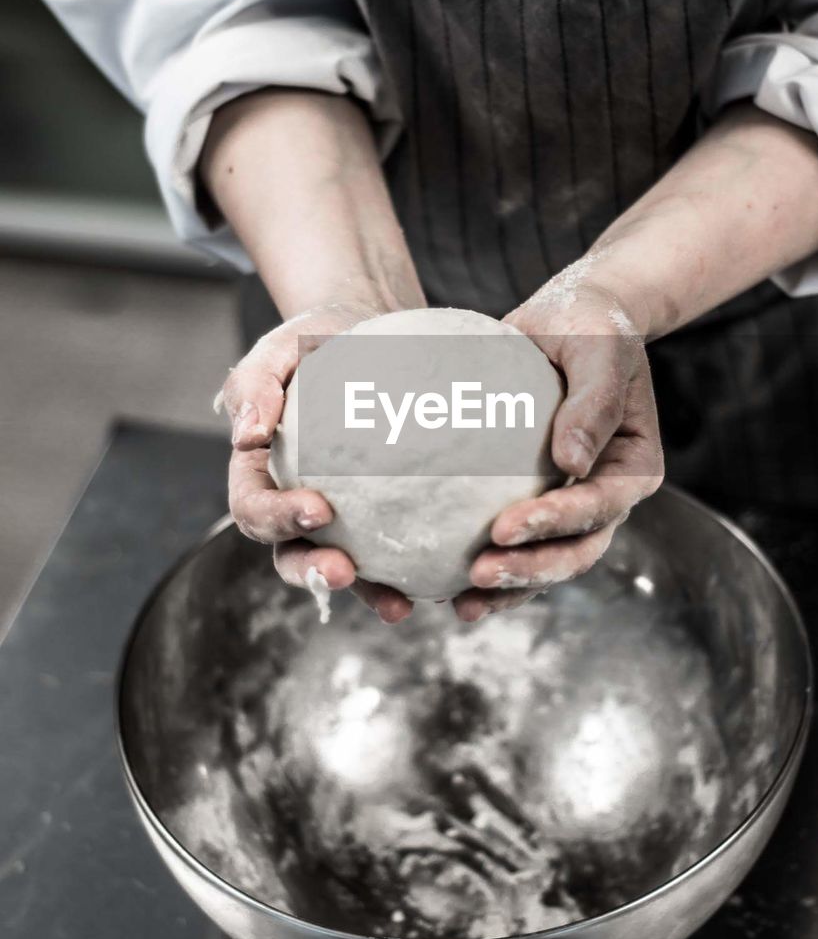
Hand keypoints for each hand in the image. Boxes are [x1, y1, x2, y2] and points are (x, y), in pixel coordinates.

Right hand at [218, 301, 413, 623]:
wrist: (366, 335)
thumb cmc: (314, 342)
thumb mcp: (279, 347)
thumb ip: (255, 384)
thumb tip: (247, 436)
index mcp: (260, 474)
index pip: (255, 508)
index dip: (278, 518)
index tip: (318, 508)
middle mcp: (294, 507)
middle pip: (292, 555)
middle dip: (314, 572)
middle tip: (344, 570)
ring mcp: (341, 521)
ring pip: (345, 568)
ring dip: (366, 591)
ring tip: (398, 604)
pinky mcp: (385, 520)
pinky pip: (398, 551)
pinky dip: (417, 570)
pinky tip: (450, 580)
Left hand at [456, 277, 663, 621]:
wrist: (572, 323)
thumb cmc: (590, 328)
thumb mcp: (598, 348)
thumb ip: (593, 400)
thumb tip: (572, 459)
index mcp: (633, 466)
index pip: (597, 507)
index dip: (553, 524)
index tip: (503, 528)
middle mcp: (607, 496)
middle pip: (576, 552)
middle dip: (530, 572)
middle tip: (477, 575)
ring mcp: (573, 505)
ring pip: (548, 563)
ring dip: (510, 588)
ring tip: (463, 602)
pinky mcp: (538, 502)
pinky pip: (519, 546)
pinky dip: (493, 570)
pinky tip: (448, 586)